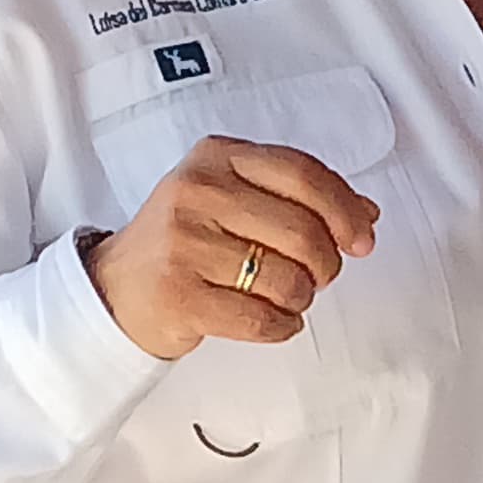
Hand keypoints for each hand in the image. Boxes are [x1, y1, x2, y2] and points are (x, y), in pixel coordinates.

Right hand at [85, 137, 381, 361]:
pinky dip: (282, 326)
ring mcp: (183, 242)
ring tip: (285, 297)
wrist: (115, 289)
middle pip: (302, 230)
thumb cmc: (186, 242)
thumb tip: (367, 213)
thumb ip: (299, 198)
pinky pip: (261, 319)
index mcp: (216, 157)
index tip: (363, 239)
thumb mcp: (235, 200)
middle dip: (326, 263)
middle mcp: (196, 191)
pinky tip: (275, 320)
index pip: (303, 173)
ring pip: (286, 278)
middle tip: (320, 276)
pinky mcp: (178, 294)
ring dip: (300, 298)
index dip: (344, 210)